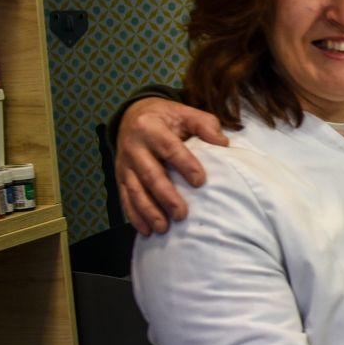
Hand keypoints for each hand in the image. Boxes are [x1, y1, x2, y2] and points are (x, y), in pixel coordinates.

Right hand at [117, 97, 228, 233]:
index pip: (169, 148)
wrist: (132, 115)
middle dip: (165, 196)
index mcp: (151, 127)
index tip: (200, 181)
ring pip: (135, 190)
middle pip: (150, 174)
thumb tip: (223, 144)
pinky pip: (125, 198)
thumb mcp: (185, 113)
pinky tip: (147, 231)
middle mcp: (134, 146)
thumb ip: (205, 125)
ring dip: (148, 211)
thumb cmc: (167, 118)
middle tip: (182, 214)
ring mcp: (125, 164)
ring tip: (163, 228)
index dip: (184, 164)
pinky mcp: (120, 177)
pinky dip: (135, 216)